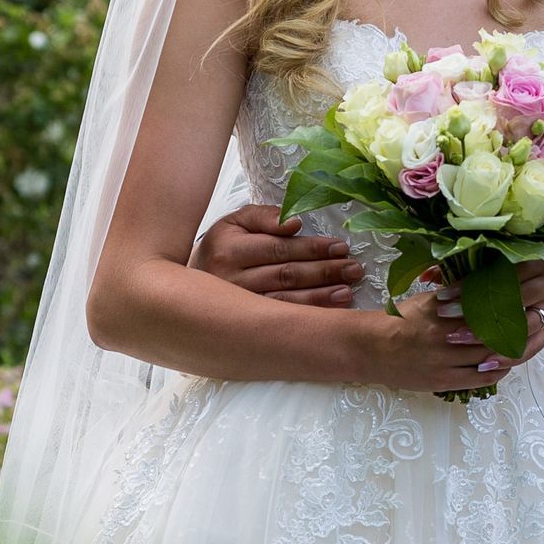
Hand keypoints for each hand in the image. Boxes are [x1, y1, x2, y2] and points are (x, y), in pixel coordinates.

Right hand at [192, 202, 363, 305]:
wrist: (190, 287)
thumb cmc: (222, 249)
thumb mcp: (234, 223)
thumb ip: (263, 217)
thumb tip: (293, 223)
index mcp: (228, 249)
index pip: (277, 248)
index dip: (311, 248)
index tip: (340, 248)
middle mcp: (230, 280)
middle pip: (286, 275)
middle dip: (324, 271)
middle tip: (353, 269)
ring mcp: (238, 307)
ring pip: (286, 301)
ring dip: (321, 297)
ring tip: (348, 290)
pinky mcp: (245, 326)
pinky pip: (282, 322)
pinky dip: (309, 316)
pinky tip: (330, 312)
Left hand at [420, 255, 543, 388]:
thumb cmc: (536, 263)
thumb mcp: (512, 256)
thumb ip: (476, 262)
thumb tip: (430, 273)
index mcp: (537, 262)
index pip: (497, 276)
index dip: (469, 286)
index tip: (443, 295)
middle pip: (508, 301)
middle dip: (474, 311)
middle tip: (444, 318)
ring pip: (520, 328)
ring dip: (488, 336)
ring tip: (459, 341)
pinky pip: (531, 348)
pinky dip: (508, 357)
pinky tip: (485, 365)